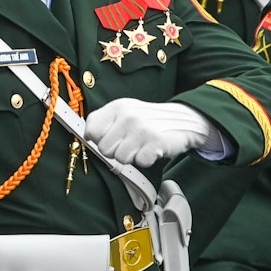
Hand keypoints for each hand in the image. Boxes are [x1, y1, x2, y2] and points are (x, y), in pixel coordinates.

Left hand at [84, 98, 217, 167]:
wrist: (184, 120)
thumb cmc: (148, 120)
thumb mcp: (124, 112)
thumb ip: (104, 123)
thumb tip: (87, 139)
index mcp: (116, 107)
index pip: (91, 131)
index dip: (99, 140)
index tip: (110, 138)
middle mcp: (128, 116)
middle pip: (104, 149)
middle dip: (116, 151)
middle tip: (130, 143)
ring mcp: (142, 129)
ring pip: (120, 158)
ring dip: (131, 156)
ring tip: (141, 145)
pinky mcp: (156, 142)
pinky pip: (140, 162)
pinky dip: (146, 160)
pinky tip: (151, 149)